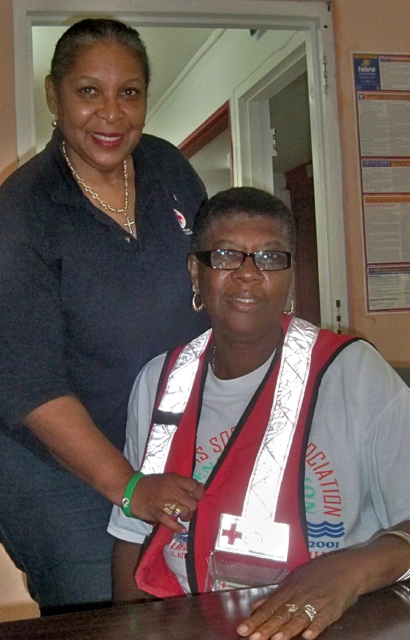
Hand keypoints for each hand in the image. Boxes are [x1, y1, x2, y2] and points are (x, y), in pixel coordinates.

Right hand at [130, 472, 204, 533]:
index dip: (199, 494)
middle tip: (187, 509)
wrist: (131, 488)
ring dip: (185, 517)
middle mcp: (170, 489)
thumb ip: (183, 483)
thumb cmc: (151, 484)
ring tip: (181, 516)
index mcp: (174, 479)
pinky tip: (181, 529)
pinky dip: (177, 527)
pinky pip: (169, 521)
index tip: (197, 498)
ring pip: (183, 512)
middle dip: (192, 508)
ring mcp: (163, 501)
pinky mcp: (155, 511)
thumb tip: (201, 487)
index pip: (194, 486)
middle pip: (192, 502)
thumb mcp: (168, 478)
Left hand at [236, 551, 363, 639]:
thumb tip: (254, 606)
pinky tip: (308, 636)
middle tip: (252, 638)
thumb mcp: (293, 582)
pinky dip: (315, 626)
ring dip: (288, 629)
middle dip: (266, 627)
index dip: (256, 619)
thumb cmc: (318, 575)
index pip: (269, 607)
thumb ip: (274, 597)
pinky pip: (323, 618)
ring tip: (276, 639)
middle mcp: (300, 595)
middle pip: (281, 613)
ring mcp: (316, 601)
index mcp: (289, 590)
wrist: (345, 568)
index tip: (242, 630)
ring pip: (299, 617)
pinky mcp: (332, 607)